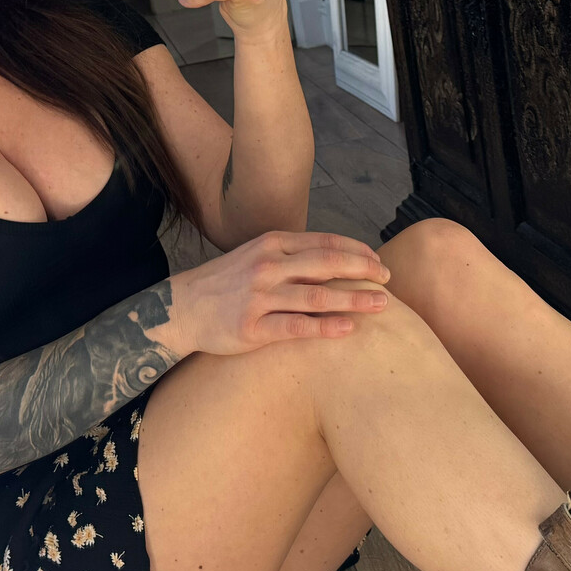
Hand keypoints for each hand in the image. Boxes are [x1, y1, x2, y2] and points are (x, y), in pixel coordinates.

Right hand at [166, 230, 391, 355]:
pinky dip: (325, 327)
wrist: (182, 308)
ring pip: (317, 295)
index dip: (358, 252)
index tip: (379, 263)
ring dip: (353, 299)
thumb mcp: (258, 256)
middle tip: (388, 280)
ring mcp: (260, 296)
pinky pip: (296, 326)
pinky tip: (348, 328)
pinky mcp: (252, 328)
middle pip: (328, 264)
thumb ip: (293, 255)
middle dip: (363, 271)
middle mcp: (268, 265)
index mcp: (273, 244)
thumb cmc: (227, 283)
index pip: (326, 243)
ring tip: (381, 305)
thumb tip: (338, 259)